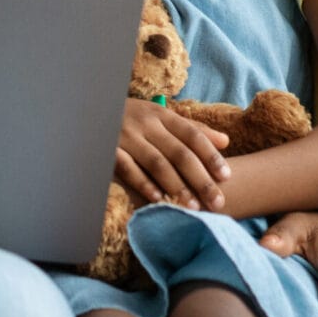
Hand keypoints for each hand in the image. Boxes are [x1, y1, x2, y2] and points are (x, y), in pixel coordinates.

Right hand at [114, 98, 230, 212]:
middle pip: (179, 152)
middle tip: (217, 202)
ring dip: (177, 186)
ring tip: (193, 207)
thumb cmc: (132, 117)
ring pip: (157, 163)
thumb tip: (225, 141)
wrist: (90, 109)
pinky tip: (159, 199)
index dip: (210, 156)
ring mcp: (126, 136)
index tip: (227, 177)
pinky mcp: (109, 149)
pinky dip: (144, 184)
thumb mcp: (160, 117)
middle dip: (200, 179)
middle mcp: (145, 124)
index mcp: (161, 115)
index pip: (192, 135)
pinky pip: (129, 169)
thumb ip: (192, 129)